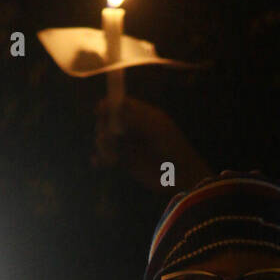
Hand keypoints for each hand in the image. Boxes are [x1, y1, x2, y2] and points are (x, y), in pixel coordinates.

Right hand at [92, 96, 212, 190]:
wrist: (181, 175)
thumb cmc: (172, 148)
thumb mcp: (154, 129)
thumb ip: (132, 117)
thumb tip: (109, 105)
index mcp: (144, 115)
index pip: (122, 104)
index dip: (109, 105)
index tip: (100, 109)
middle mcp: (134, 128)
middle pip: (110, 120)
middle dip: (104, 126)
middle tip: (109, 135)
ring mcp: (129, 145)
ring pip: (107, 139)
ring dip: (103, 144)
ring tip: (109, 153)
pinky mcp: (126, 163)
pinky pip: (108, 158)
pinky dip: (101, 159)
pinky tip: (97, 162)